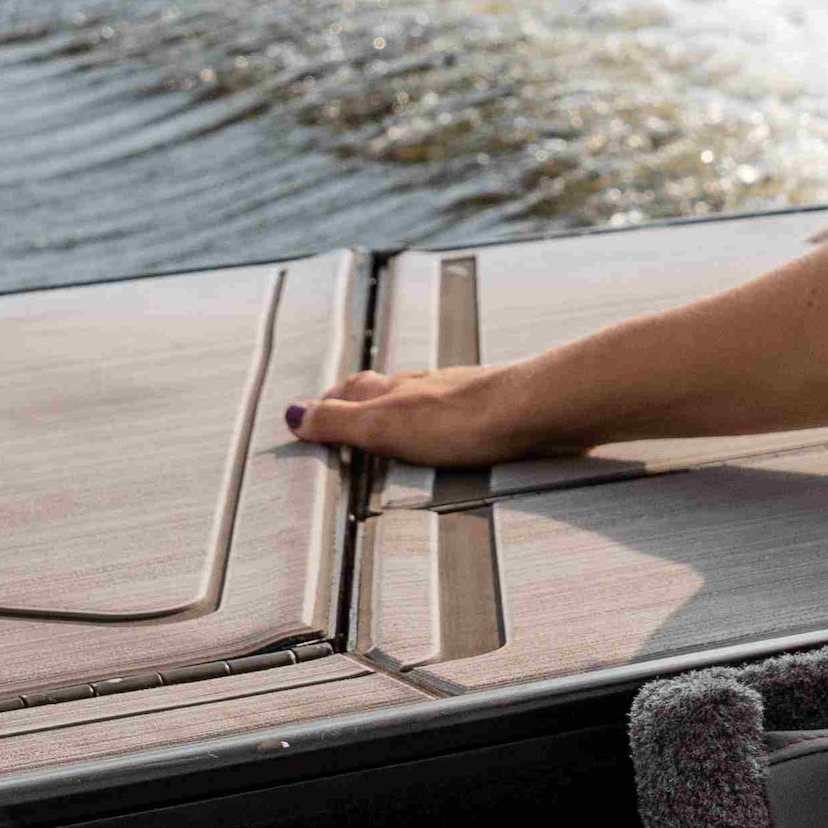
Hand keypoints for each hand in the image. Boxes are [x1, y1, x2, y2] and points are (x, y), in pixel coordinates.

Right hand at [279, 365, 543, 466]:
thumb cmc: (461, 420)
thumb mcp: (383, 426)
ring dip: (401, 412)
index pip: (350, 392)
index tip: (311, 416)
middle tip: (344, 416)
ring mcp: (459, 397)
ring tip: (391, 428)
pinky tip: (448, 439)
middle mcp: (424, 387)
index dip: (329, 404)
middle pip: (383, 390)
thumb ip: (339, 422)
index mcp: (393, 390)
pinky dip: (439, 425)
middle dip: (361, 403)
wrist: (533, 411)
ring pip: (420, 400)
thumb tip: (293, 414)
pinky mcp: (491, 414)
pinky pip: (454, 417)